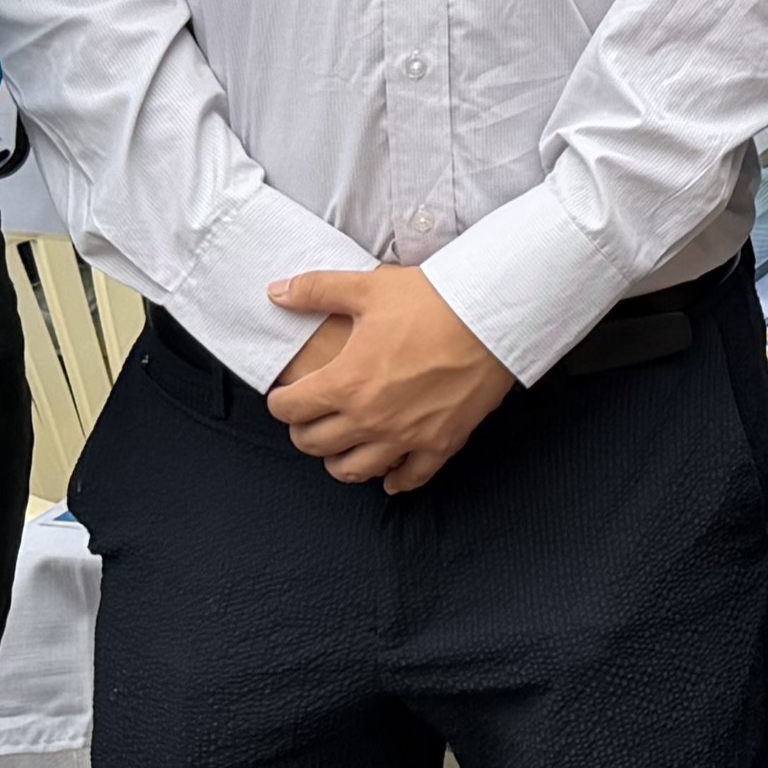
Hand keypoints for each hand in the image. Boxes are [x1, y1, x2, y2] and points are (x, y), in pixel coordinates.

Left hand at [258, 263, 518, 490]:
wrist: (491, 315)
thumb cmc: (431, 300)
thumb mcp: (369, 288)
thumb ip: (316, 291)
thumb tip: (275, 293)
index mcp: (345, 382)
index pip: (290, 410)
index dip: (280, 402)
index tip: (285, 396)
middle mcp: (369, 418)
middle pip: (314, 444)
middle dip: (303, 432)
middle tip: (309, 418)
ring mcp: (405, 437)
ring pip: (353, 470)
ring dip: (338, 460)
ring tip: (341, 446)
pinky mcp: (440, 444)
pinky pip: (409, 478)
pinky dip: (393, 480)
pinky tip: (389, 473)